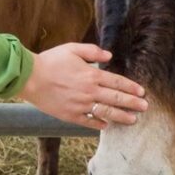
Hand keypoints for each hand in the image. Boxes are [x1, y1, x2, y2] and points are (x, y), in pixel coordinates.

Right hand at [20, 43, 147, 129]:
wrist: (30, 77)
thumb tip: (108, 55)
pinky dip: (99, 124)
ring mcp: (81, 105)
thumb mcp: (72, 49)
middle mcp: (89, 91)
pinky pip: (89, 121)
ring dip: (122, 116)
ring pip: (106, 112)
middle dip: (133, 103)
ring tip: (133, 120)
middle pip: (116, 98)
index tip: (142, 92)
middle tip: (145, 107)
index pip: (117, 82)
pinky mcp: (70, 115)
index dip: (131, 87)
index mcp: (91, 75)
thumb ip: (92, 51)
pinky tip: (107, 125)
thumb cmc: (50, 61)